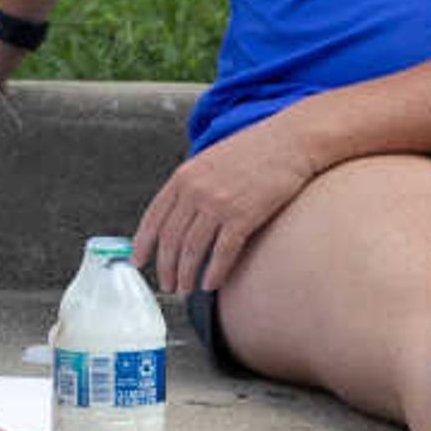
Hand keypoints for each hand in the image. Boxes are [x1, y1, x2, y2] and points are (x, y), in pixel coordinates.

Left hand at [132, 122, 321, 297]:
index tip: (139, 261)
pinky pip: (222, 253)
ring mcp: (218, 204)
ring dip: (186, 275)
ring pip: (193, 250)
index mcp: (184, 176)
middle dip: (166, 268)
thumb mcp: (212, 160)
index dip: (143, 244)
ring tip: (186, 289)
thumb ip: (193, 184)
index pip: (153, 217)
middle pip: (171, 240)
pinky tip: (210, 285)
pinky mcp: (243, 216)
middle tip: (167, 285)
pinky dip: (214, 273)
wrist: (291, 141)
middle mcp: (195, 190)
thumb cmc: (257, 150)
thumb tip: (182, 215)